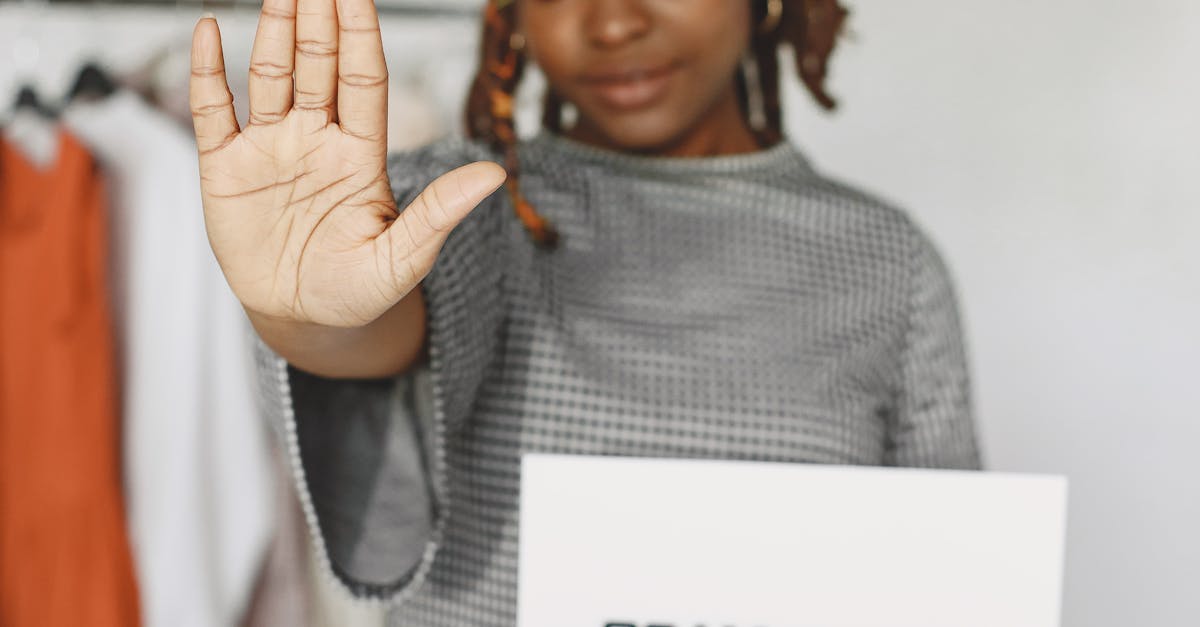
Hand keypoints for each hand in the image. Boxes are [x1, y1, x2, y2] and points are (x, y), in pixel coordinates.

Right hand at [189, 0, 504, 327]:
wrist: (302, 320)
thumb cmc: (357, 292)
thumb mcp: (403, 259)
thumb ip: (439, 214)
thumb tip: (495, 174)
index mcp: (360, 155)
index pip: (363, 81)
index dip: (360, 36)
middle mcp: (316, 140)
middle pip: (318, 65)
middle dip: (318, 18)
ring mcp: (271, 150)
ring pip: (271, 75)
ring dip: (273, 30)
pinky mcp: (226, 169)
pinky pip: (214, 111)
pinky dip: (208, 71)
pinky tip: (210, 30)